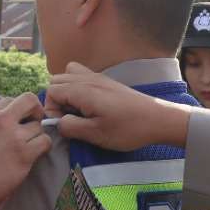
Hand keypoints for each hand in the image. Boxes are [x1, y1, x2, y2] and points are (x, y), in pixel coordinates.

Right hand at [0, 94, 50, 208]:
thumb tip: (10, 116)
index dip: (17, 111)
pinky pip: (45, 141)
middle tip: (32, 125)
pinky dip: (43, 147)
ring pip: (39, 126)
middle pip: (30, 100)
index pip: (10, 100)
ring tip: (26, 147)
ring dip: (36, 136)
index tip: (18, 123)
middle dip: (35, 111)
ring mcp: (13, 137)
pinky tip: (34, 154)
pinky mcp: (24, 154)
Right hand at [46, 62, 191, 150]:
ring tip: (77, 109)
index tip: (64, 124)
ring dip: (66, 90)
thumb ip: (71, 127)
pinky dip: (78, 86)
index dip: (51, 108)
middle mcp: (88, 79)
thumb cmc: (127, 129)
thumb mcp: (96, 134)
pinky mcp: (106, 81)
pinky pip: (82, 75)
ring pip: (68, 74)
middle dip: (56, 98)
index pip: (51, 90)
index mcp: (83, 91)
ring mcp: (98, 78)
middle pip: (56, 79)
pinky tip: (89, 104)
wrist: (158, 119)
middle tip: (70, 117)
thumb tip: (58, 122)